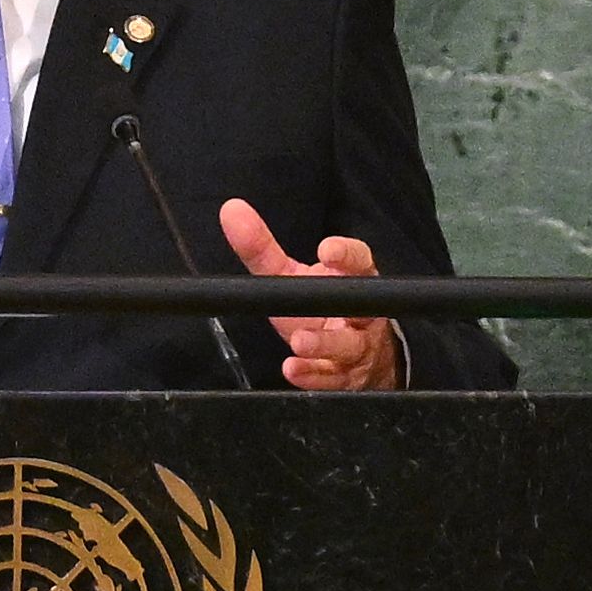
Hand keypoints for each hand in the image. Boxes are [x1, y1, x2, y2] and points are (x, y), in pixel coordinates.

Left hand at [218, 198, 400, 391]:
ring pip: (348, 347)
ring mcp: (356, 347)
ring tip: (299, 343)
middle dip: (342, 300)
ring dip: (324, 345)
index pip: (359, 262)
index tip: (327, 249)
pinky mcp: (345, 378)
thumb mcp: (290, 277)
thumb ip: (262, 247)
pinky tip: (293, 371)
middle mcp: (360, 314)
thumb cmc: (320, 308)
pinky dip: (312, 377)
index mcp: (352, 280)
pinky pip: (332, 380)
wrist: (358, 357)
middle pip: (360, 307)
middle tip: (316, 297)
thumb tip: (231, 210)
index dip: (346, 255)